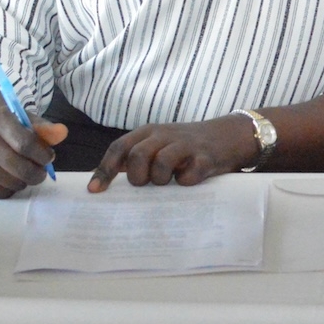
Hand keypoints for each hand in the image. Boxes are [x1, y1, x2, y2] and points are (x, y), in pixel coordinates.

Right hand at [0, 105, 66, 198]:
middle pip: (18, 167)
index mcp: (0, 119)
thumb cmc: (12, 126)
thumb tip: (62, 133)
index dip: (42, 155)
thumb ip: (46, 129)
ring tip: (25, 173)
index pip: (25, 144)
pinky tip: (11, 179)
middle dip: (36, 173)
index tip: (49, 158)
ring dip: (24, 182)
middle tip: (41, 172)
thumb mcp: (29, 121)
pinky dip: (10, 190)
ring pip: (9, 182)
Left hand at [88, 116, 261, 190]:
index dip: (104, 169)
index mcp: (149, 132)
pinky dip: (184, 183)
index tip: (95, 191)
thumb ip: (135, 157)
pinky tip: (188, 181)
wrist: (228, 136)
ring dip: (160, 180)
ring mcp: (186, 145)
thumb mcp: (158, 144)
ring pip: (161, 163)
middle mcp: (165, 135)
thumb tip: (103, 182)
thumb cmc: (185, 146)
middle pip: (137, 156)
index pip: (119, 147)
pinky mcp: (206, 158)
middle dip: (137, 177)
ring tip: (168, 182)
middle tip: (145, 184)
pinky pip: (188, 176)